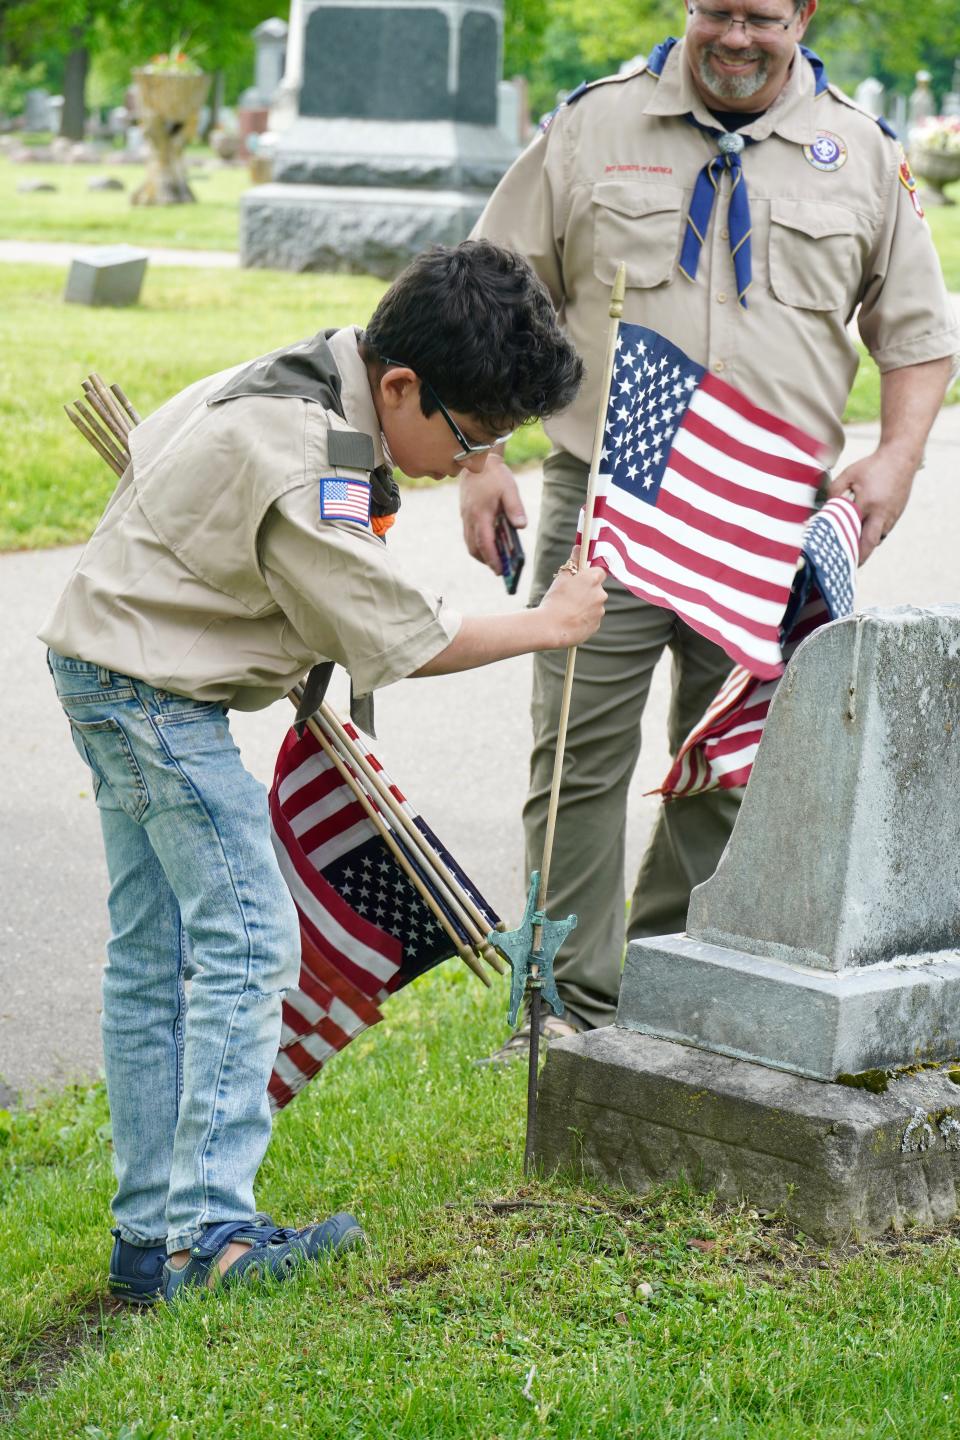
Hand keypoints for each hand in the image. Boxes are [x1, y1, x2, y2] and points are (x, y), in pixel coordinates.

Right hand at [459, 452, 526, 572]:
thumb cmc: (495, 475)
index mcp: (480, 515)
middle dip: (486, 561)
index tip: (500, 571)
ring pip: (470, 543)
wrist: (476, 462)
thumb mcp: (509, 489)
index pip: (485, 543)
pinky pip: (469, 536)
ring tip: (496, 560)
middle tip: (500, 570)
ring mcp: (465, 518)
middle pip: (475, 548)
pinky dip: (478, 545)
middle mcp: (470, 519)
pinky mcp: (465, 515)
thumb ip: (515, 508)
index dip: (492, 559)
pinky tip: (490, 545)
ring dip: (481, 554)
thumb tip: (521, 526)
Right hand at [535, 551, 606, 648]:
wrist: (550, 627)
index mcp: (592, 579)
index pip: (600, 572)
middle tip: (570, 596)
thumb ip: (573, 562)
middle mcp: (601, 594)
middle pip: (597, 589)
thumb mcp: (562, 577)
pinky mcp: (596, 625)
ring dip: (585, 606)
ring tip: (568, 611)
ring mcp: (600, 611)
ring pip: (594, 605)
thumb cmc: (554, 600)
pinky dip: (584, 619)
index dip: (590, 575)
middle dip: (587, 592)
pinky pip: (592, 619)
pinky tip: (571, 621)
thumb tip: (579, 548)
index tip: (581, 579)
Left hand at [827, 448, 916, 564]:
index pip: (852, 530)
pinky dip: (873, 536)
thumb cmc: (872, 466)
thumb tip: (824, 510)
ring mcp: (892, 515)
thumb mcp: (848, 474)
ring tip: (851, 551)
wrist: (901, 458)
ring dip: (865, 546)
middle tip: (848, 567)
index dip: (843, 544)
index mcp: (867, 503)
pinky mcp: (897, 515)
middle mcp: (882, 513)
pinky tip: (862, 535)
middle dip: (859, 558)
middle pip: (869, 544)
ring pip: (877, 539)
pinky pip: (883, 531)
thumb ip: (834, 492)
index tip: (834, 555)